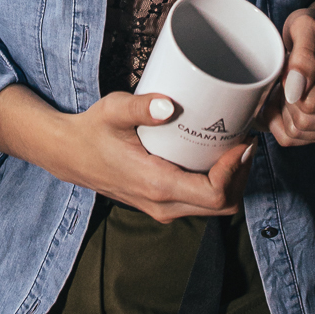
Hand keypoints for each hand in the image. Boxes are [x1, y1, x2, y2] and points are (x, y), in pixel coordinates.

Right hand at [52, 92, 254, 222]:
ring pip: (213, 208)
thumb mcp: (113, 111)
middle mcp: (163, 204)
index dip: (235, 170)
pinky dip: (216, 185)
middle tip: (245, 141)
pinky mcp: (161, 204)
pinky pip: (199, 203)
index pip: (213, 193)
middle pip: (222, 205)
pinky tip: (214, 158)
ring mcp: (162, 208)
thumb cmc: (92, 131)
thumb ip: (141, 107)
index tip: (243, 141)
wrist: (69, 155)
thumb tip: (170, 104)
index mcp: (156, 184)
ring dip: (231, 182)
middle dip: (241, 175)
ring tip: (234, 147)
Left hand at [263, 8, 314, 145]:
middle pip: (302, 122)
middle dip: (285, 98)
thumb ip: (304, 55)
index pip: (309, 104)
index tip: (292, 65)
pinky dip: (279, 121)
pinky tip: (283, 100)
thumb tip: (296, 91)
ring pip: (296, 134)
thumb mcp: (307, 27)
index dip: (290, 84)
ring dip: (281, 109)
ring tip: (288, 85)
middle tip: (288, 74)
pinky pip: (292, 140)